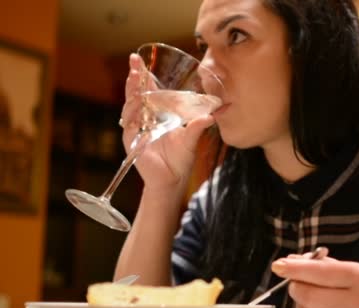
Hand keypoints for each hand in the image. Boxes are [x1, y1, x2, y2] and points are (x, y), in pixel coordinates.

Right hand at [120, 53, 215, 193]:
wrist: (172, 179)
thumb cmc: (181, 158)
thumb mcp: (191, 139)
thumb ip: (198, 127)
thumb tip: (212, 116)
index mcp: (159, 113)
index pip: (149, 90)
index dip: (144, 76)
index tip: (141, 60)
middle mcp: (145, 118)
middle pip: (136, 93)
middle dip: (134, 77)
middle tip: (134, 61)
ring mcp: (137, 128)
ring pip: (130, 105)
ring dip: (132, 91)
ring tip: (135, 78)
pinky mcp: (131, 140)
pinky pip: (129, 124)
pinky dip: (131, 114)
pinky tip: (136, 104)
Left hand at [271, 253, 358, 307]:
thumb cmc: (352, 291)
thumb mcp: (342, 270)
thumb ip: (316, 263)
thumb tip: (288, 260)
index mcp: (357, 277)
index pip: (321, 272)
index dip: (296, 269)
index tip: (278, 265)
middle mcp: (356, 303)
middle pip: (309, 296)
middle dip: (295, 288)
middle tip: (295, 284)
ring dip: (300, 306)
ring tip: (311, 302)